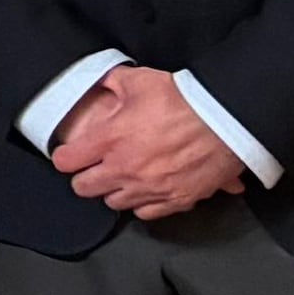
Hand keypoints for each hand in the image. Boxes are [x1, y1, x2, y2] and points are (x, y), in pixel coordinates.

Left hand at [53, 63, 248, 221]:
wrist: (227, 119)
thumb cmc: (183, 99)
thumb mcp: (140, 81)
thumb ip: (113, 83)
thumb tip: (102, 83)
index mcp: (109, 139)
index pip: (66, 161)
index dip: (65, 157)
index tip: (71, 154)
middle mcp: (124, 168)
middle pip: (84, 188)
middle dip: (85, 178)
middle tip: (94, 168)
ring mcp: (150, 188)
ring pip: (114, 203)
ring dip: (115, 191)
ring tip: (123, 177)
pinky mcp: (176, 200)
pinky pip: (146, 213)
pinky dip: (143, 204)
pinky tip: (147, 190)